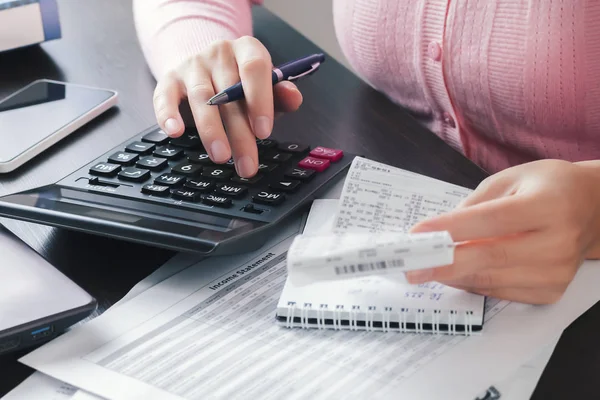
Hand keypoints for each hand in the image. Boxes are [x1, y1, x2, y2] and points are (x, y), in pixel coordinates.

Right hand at [152, 36, 303, 176]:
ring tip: (221, 156)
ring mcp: (192, 65)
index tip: (263, 132)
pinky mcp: (169, 79)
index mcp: (247, 49)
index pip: (255, 68)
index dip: (260, 101)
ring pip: (201, 98)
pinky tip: (175, 132)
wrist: (205, 64)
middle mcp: (219, 53)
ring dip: (211, 130)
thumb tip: (294, 98)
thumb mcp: (265, 86)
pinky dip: (168, 114)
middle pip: (229, 93)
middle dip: (240, 133)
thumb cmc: (240, 81)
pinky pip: (165, 96)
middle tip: (246, 163)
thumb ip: (280, 94)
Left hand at [406, 160, 599, 303]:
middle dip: (442, 264)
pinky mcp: (550, 291)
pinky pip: (498, 292)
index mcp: (549, 205)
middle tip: (410, 267)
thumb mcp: (511, 179)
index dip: (451, 229)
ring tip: (424, 267)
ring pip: (490, 280)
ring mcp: (556, 272)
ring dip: (451, 275)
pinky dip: (471, 282)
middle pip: (489, 258)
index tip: (418, 234)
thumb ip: (475, 204)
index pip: (491, 220)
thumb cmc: (548, 188)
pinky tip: (456, 271)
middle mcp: (557, 242)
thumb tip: (440, 233)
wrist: (593, 211)